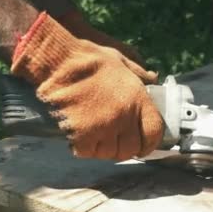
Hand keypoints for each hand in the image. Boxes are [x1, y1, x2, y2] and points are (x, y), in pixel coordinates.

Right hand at [11, 12, 162, 159]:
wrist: (58, 62)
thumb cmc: (89, 59)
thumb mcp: (120, 60)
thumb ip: (139, 73)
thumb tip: (154, 78)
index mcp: (137, 99)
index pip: (154, 133)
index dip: (150, 143)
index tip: (143, 146)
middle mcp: (123, 116)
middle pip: (131, 148)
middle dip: (125, 149)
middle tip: (115, 142)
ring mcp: (103, 128)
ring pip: (109, 153)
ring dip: (104, 148)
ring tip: (96, 136)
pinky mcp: (81, 135)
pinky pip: (88, 152)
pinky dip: (84, 148)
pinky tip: (80, 136)